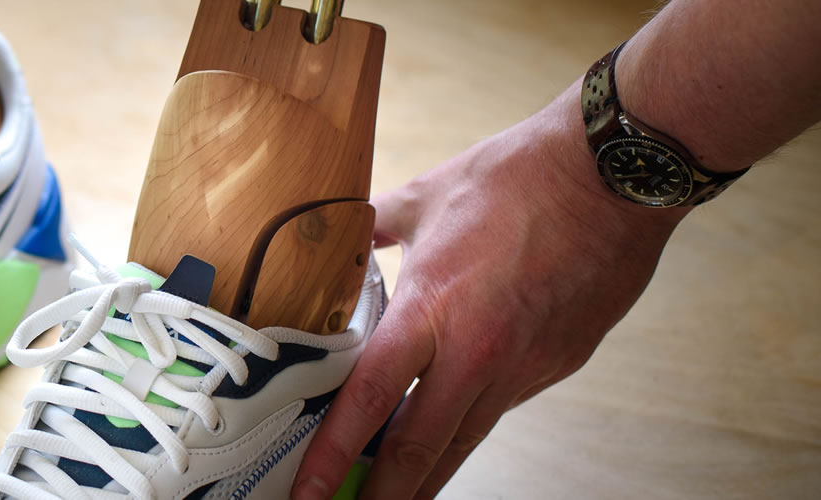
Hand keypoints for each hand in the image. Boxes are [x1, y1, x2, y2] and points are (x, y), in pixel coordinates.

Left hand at [293, 92, 688, 498]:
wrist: (613, 176)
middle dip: (381, 496)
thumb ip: (370, 231)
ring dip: (423, 478)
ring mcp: (522, 367)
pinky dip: (464, 428)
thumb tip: (336, 239)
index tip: (307, 492)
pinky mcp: (556, 368)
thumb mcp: (423, 199)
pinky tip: (442, 433)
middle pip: (419, 448)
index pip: (369, 400)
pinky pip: (497, 409)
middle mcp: (477, 352)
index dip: (333, 455)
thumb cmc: (517, 178)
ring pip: (462, 441)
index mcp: (432, 310)